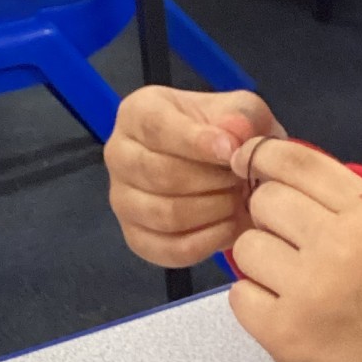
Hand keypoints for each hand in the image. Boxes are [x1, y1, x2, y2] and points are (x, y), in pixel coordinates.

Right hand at [105, 86, 285, 267]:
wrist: (227, 170)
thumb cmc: (226, 133)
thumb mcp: (241, 112)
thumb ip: (240, 117)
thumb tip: (233, 135)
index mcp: (137, 113)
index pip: (157, 128)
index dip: (196, 142)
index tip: (231, 151)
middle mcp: (119, 155)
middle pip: (160, 175)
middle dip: (212, 180)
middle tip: (241, 179)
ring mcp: (122, 200)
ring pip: (166, 214)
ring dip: (213, 210)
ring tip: (237, 199)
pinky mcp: (136, 238)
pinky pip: (170, 249)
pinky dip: (207, 242)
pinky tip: (229, 225)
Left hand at [227, 138, 361, 361]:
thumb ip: (342, 200)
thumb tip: (271, 167)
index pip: (295, 160)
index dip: (261, 157)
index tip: (248, 167)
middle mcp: (340, 245)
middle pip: (264, 200)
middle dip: (269, 220)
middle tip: (294, 248)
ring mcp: (308, 291)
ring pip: (245, 247)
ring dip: (262, 264)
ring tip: (295, 286)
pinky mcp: (282, 332)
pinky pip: (238, 294)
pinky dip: (256, 303)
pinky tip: (288, 314)